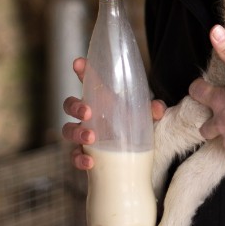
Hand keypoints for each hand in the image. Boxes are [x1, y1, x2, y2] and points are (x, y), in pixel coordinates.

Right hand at [61, 56, 165, 170]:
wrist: (136, 159)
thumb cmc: (135, 129)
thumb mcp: (145, 118)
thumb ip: (152, 111)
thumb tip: (157, 109)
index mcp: (102, 101)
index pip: (89, 82)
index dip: (82, 71)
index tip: (79, 63)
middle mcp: (89, 116)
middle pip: (70, 105)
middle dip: (75, 106)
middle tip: (88, 112)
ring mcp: (83, 135)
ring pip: (67, 129)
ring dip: (76, 133)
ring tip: (90, 138)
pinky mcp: (84, 155)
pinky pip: (74, 156)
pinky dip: (79, 160)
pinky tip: (90, 163)